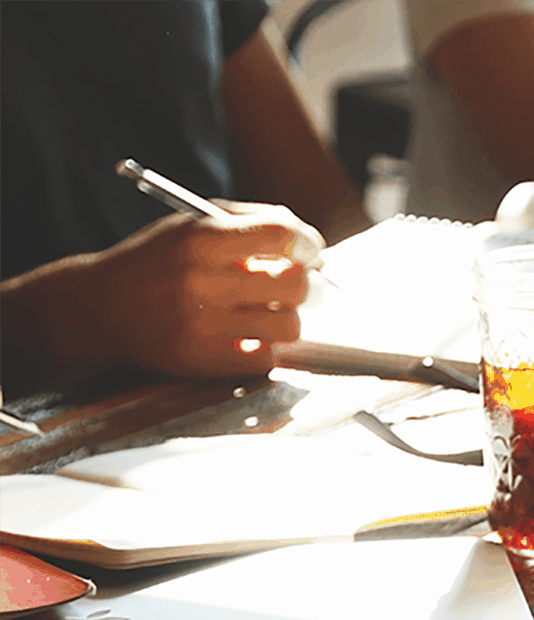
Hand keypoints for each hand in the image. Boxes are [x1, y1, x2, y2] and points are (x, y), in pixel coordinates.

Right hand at [36, 203, 320, 378]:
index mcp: (200, 238)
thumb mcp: (191, 225)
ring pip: (287, 326)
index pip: (282, 236)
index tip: (311, 252)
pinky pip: (265, 358)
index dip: (308, 244)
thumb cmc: (157, 261)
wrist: (98, 306)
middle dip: (306, 285)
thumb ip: (249, 222)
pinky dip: (265, 348)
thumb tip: (307, 242)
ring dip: (287, 319)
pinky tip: (247, 335)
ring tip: (269, 312)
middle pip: (294, 285)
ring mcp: (199, 323)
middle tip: (297, 286)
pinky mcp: (199, 359)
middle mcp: (199, 279)